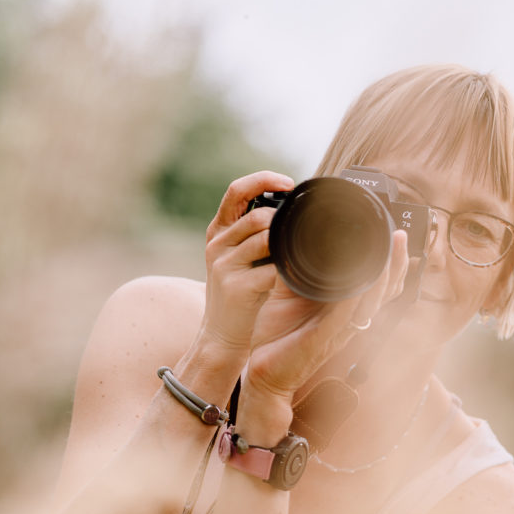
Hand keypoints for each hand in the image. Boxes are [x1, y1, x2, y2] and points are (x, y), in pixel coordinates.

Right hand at [198, 171, 294, 356]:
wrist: (221, 333)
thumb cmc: (239, 291)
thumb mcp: (238, 256)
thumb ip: (253, 232)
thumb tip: (290, 210)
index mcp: (218, 231)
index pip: (236, 190)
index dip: (264, 179)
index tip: (289, 183)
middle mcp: (217, 244)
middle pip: (257, 216)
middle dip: (282, 221)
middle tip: (296, 233)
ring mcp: (225, 265)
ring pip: (265, 238)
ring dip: (285, 245)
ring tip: (292, 256)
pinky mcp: (237, 287)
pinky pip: (272, 268)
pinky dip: (287, 269)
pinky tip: (292, 274)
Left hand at [239, 229, 409, 426]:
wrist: (262, 372)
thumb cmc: (277, 336)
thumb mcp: (286, 295)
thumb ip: (294, 270)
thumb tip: (292, 237)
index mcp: (345, 308)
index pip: (379, 285)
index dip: (392, 263)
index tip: (396, 235)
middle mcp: (349, 319)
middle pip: (386, 292)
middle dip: (397, 264)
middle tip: (400, 236)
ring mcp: (339, 330)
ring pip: (372, 301)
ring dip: (383, 276)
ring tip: (389, 251)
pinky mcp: (324, 338)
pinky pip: (346, 315)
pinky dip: (356, 296)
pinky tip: (361, 279)